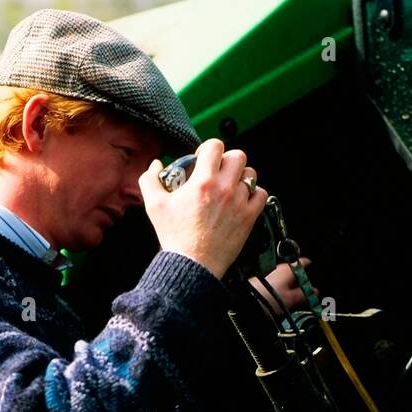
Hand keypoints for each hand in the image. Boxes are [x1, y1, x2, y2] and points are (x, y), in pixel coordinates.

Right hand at [138, 138, 268, 280]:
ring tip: (230, 186)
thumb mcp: (154, 206)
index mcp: (202, 181)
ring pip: (251, 174)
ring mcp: (239, 203)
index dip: (209, 149)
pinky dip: (254, 194)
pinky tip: (242, 199)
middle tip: (219, 172)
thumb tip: (155, 165)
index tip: (204, 159)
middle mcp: (224, 189)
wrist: (193, 265)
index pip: (215, 146)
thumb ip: (150, 180)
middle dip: (227, 160)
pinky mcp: (248, 217)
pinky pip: (261, 194)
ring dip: (241, 177)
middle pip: (238, 156)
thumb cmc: (175, 237)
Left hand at [250, 257, 313, 315]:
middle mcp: (279, 268)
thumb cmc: (266, 298)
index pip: (304, 262)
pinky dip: (283, 290)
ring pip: (287, 279)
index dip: (311, 268)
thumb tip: (314, 292)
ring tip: (295, 299)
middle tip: (307, 293)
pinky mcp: (264, 282)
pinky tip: (282, 300)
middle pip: (296, 272)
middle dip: (301, 282)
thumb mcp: (291, 299)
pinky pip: (278, 284)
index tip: (314, 275)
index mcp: (288, 268)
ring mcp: (271, 274)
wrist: (247, 303)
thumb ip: (304, 294)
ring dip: (292, 287)